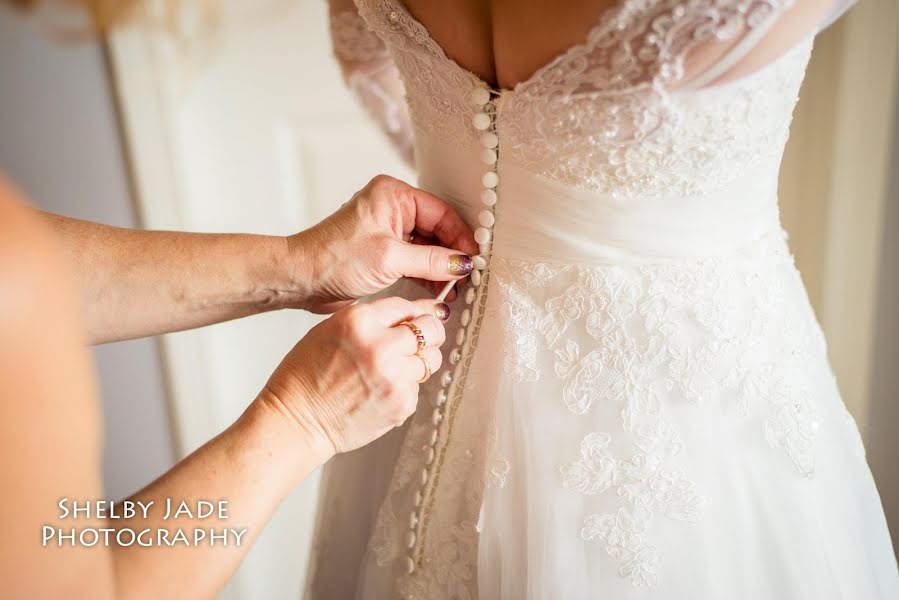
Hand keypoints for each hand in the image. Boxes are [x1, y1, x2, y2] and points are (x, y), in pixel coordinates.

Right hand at [256, 297, 446, 456]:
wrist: (298, 421)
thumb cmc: (306, 377)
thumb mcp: (331, 330)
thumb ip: (371, 320)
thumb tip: (410, 315)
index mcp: (360, 321)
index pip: (407, 305)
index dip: (412, 313)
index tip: (415, 319)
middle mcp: (382, 346)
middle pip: (432, 329)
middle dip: (428, 333)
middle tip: (417, 342)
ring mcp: (396, 376)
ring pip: (432, 359)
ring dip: (420, 361)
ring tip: (395, 369)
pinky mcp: (403, 402)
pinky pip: (419, 386)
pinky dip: (406, 388)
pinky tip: (381, 391)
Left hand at [289, 175, 477, 312]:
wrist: (301, 279)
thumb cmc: (334, 259)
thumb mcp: (390, 259)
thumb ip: (431, 260)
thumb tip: (463, 263)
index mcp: (393, 195)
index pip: (441, 213)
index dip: (460, 237)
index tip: (474, 260)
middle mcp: (392, 208)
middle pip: (437, 229)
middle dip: (452, 254)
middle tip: (467, 277)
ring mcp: (387, 229)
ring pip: (427, 246)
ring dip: (441, 267)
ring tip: (455, 289)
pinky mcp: (383, 251)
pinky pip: (414, 258)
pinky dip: (427, 274)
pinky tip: (440, 290)